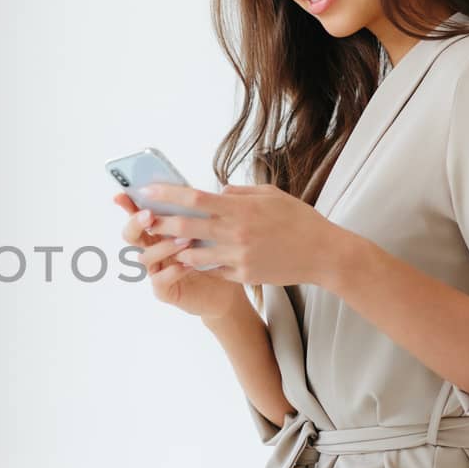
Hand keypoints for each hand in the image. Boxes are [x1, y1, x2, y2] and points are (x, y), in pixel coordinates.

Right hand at [113, 193, 242, 318]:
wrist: (226, 290)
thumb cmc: (214, 256)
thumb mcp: (205, 228)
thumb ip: (191, 211)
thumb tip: (187, 188)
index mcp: (158, 232)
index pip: (137, 215)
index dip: (127, 205)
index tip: (121, 194)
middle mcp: (152, 250)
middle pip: (130, 235)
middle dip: (136, 223)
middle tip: (149, 215)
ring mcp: (156, 271)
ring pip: (145, 257)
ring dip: (163, 246)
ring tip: (185, 240)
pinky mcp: (164, 291)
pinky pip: (160, 280)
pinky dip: (172, 271)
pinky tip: (188, 265)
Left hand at [133, 182, 344, 286]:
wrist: (324, 254)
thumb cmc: (298, 220)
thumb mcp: (271, 195)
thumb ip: (239, 193)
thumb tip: (215, 192)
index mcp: (241, 208)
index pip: (195, 198)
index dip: (167, 194)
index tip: (147, 191)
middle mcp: (235, 232)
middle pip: (185, 227)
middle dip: (160, 223)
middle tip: (144, 220)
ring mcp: (238, 256)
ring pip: (193, 254)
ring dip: (177, 249)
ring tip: (167, 243)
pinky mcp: (243, 275)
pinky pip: (213, 269)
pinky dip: (203, 264)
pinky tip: (196, 259)